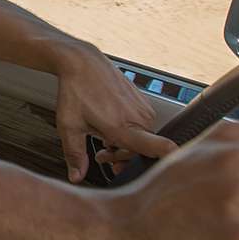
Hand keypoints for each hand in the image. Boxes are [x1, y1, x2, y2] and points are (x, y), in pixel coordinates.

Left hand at [53, 42, 175, 181]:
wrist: (83, 62)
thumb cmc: (76, 91)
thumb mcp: (69, 126)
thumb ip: (75, 155)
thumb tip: (77, 177)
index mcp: (124, 127)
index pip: (160, 148)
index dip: (168, 161)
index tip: (169, 170)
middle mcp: (139, 118)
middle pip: (142, 151)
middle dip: (121, 158)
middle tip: (102, 156)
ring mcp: (144, 109)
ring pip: (142, 138)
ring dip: (124, 145)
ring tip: (103, 143)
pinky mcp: (144, 102)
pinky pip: (142, 125)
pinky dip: (128, 132)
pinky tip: (111, 129)